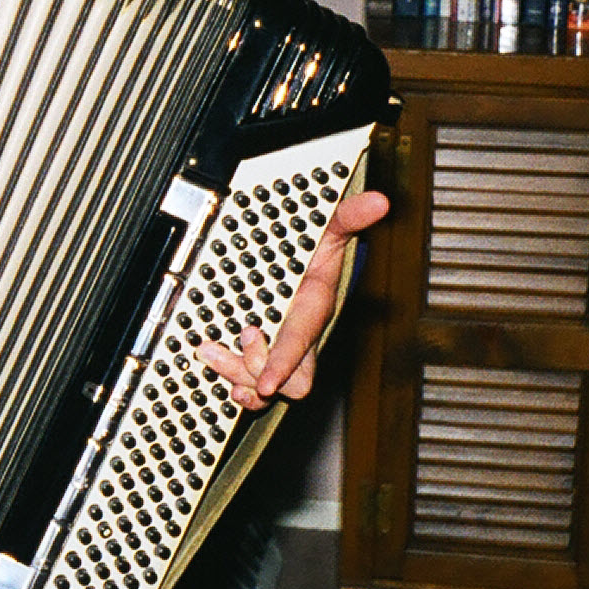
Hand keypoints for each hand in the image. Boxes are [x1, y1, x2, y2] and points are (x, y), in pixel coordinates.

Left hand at [198, 187, 389, 408]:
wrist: (301, 260)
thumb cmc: (313, 249)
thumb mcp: (327, 226)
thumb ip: (349, 215)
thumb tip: (379, 201)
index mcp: (314, 309)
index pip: (301, 342)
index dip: (284, 363)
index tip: (267, 383)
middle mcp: (298, 338)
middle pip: (288, 381)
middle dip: (255, 367)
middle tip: (236, 335)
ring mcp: (280, 351)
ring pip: (265, 388)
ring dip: (234, 374)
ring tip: (209, 350)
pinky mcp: (260, 356)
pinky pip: (251, 386)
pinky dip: (233, 382)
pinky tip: (218, 368)